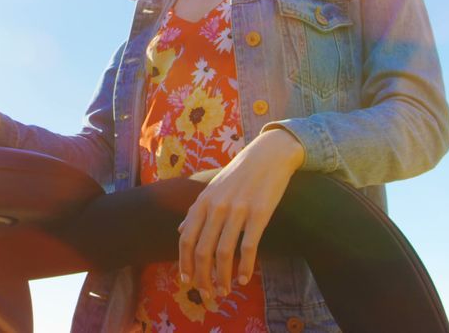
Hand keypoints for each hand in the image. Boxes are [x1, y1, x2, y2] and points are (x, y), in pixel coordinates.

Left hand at [177, 128, 304, 299]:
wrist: (269, 154)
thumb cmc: (239, 173)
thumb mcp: (212, 188)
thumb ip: (196, 210)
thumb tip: (180, 231)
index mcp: (203, 201)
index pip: (186, 239)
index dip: (185, 263)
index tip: (187, 282)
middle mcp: (216, 206)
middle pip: (202, 251)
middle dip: (203, 277)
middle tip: (208, 294)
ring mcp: (238, 210)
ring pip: (223, 253)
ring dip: (223, 278)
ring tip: (225, 291)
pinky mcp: (260, 213)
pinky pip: (248, 246)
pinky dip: (245, 267)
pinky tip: (245, 279)